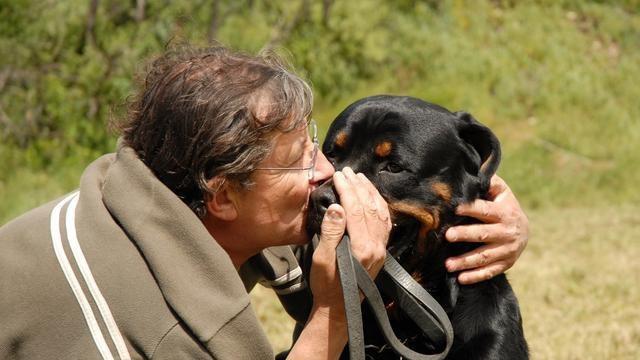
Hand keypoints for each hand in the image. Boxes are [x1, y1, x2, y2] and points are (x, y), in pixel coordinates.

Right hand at [309, 168, 390, 319]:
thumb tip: (336, 207)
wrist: (340, 309)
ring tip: (360, 178)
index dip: (347, 189)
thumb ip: (330, 232)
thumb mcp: (321, 259)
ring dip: (370, 193)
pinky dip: (379, 206)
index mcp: (362, 248)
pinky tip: (372, 198)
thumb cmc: (326, 285)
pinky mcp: (381, 251)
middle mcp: (376, 246)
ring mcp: (381, 249)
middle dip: (358, 186)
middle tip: (347, 171)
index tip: (338, 175)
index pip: (356, 209)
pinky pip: (384, 222)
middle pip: (370, 207)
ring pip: (380, 213)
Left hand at [444, 175, 528, 284]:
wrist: (524, 230)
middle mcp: (507, 232)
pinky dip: (476, 276)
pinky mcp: (505, 263)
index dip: (471, 208)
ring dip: (466, 261)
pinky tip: (461, 278)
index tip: (455, 207)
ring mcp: (507, 250)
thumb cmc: (503, 206)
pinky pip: (490, 272)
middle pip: (483, 234)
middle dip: (465, 235)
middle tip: (448, 236)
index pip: (485, 210)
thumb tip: (474, 169)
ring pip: (485, 257)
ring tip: (448, 264)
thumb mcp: (501, 192)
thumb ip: (489, 183)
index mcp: (504, 213)